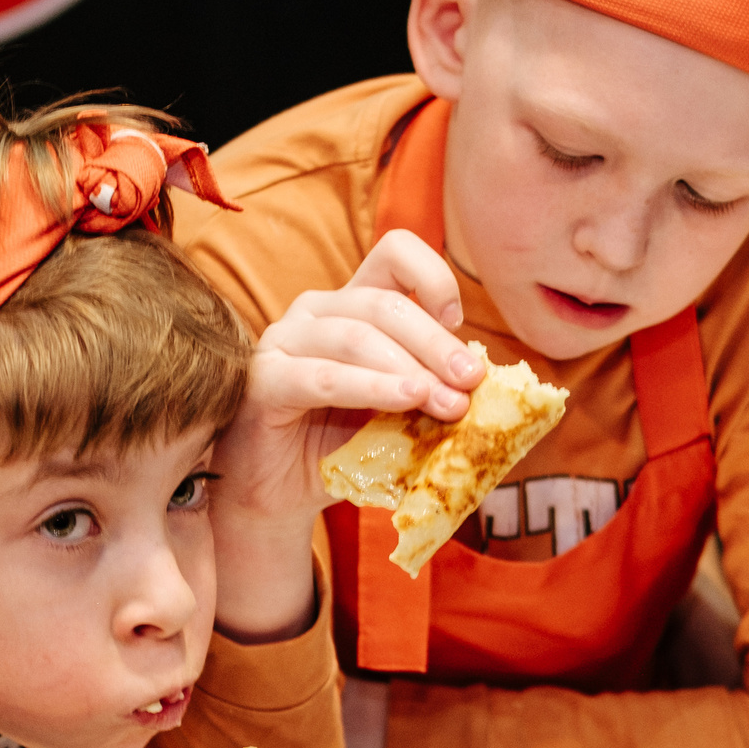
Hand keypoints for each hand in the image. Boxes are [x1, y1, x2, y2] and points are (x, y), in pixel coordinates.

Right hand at [214, 229, 484, 523]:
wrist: (281, 495)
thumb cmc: (340, 447)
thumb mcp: (396, 409)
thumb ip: (430, 387)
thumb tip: (483, 383)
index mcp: (352, 304)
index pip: (394, 252)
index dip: (432, 275)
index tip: (458, 320)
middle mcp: (316, 311)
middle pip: (384, 304)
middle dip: (435, 342)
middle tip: (470, 381)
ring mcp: (284, 340)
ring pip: (356, 336)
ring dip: (410, 369)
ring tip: (448, 403)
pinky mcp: (265, 379)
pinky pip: (324, 378)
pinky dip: (370, 387)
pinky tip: (406, 400)